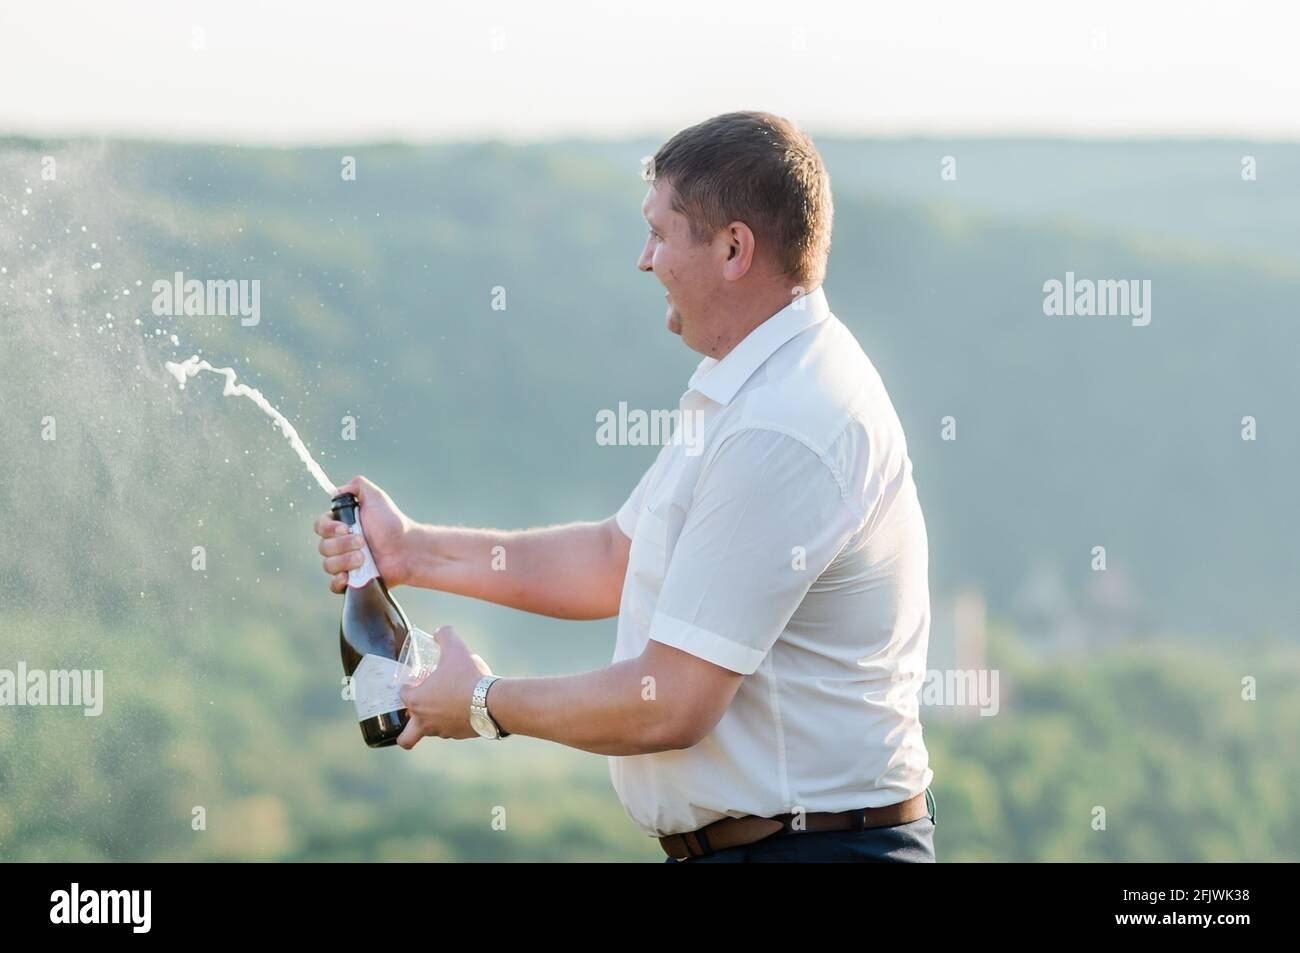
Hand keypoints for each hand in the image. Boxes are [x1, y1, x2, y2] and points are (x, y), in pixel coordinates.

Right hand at [314, 475, 413, 592]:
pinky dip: (338, 581)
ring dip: (345, 561)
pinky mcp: (352, 581)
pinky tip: (349, 577)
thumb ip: (357, 486)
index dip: (329, 528)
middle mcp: (340, 544)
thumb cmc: (392, 522)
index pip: (320, 527)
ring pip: (328, 565)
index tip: (346, 528)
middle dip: (342, 544)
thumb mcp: (376, 497)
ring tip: (364, 558)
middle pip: (323, 547)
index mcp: (341, 526)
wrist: (407, 548)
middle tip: (362, 542)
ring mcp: (345, 563)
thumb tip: (336, 490)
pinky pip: (333, 585)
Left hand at [396, 626, 493, 747]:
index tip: (417, 681)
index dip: (409, 686)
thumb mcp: (455, 648)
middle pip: (407, 737)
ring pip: (432, 731)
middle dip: (406, 731)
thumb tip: (440, 632)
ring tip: (450, 704)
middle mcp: (425, 721)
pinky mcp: (460, 736)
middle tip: (417, 716)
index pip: (403, 695)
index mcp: (417, 701)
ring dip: (436, 720)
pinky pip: (452, 731)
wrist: (492, 702)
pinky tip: (466, 708)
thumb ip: (444, 636)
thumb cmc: (467, 677)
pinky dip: (455, 722)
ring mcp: (443, 732)